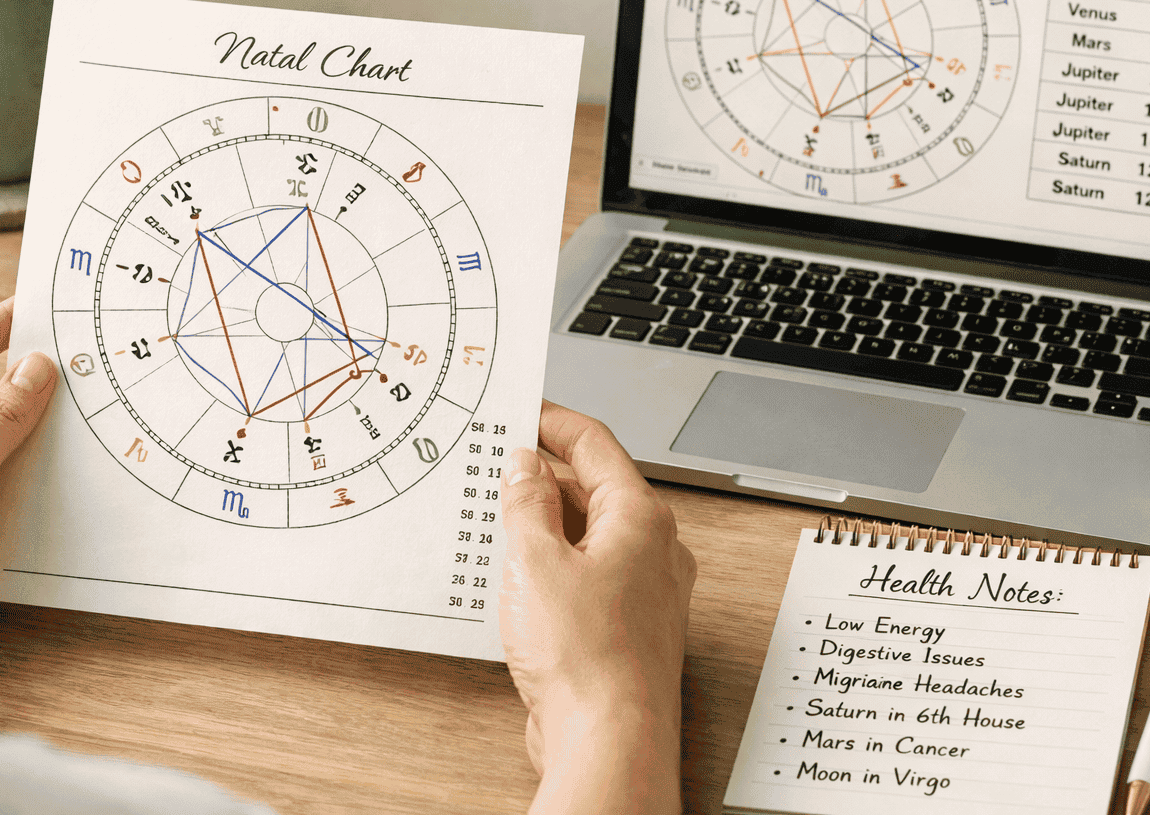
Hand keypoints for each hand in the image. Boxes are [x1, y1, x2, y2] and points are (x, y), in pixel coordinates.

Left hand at [0, 298, 56, 707]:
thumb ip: (3, 418)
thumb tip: (39, 366)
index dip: (0, 325)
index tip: (46, 308)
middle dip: (38, 387)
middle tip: (92, 369)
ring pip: (11, 449)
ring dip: (49, 443)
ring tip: (101, 424)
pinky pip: (21, 495)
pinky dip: (51, 488)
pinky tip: (87, 481)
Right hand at [500, 401, 696, 814]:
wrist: (610, 739)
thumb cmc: (587, 656)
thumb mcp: (536, 562)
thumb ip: (527, 506)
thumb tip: (526, 469)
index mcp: (641, 518)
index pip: (596, 444)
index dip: (554, 422)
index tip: (523, 410)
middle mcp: (653, 550)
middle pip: (595, 489)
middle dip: (544, 477)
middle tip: (497, 467)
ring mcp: (642, 590)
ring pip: (589, 536)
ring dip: (545, 525)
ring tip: (498, 521)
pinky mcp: (624, 628)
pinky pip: (587, 577)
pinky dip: (553, 567)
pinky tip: (518, 579)